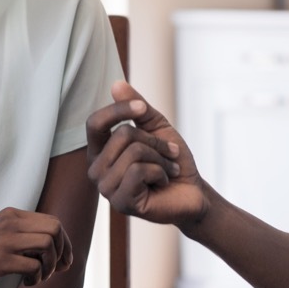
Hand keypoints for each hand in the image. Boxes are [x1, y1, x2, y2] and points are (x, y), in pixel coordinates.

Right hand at [0, 207, 72, 287]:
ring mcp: (4, 240)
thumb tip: (53, 246)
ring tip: (39, 276)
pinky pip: (33, 266)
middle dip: (62, 252)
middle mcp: (10, 223)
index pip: (53, 221)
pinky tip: (26, 282)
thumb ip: (21, 233)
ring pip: (47, 245)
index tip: (63, 260)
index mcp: (11, 215)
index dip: (64, 242)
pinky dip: (37, 277)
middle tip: (55, 269)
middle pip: (55, 229)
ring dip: (50, 266)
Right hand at [85, 80, 206, 226]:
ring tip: (166, 170)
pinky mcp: (120, 203)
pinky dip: (160, 173)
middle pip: (122, 135)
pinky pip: (138, 172)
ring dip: (160, 159)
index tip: (142, 108)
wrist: (192, 193)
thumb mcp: (157, 127)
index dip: (118, 110)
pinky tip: (161, 184)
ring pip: (133, 153)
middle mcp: (96, 169)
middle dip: (154, 141)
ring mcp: (106, 188)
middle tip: (168, 154)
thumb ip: (137, 106)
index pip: (95, 123)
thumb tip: (116, 84)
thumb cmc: (172, 162)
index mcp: (100, 151)